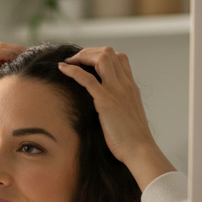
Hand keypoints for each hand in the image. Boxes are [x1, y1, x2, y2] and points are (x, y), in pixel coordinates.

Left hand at [57, 47, 174, 190]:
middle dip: (89, 52)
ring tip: (69, 61)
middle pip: (109, 53)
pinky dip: (73, 70)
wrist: (139, 150)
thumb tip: (108, 107)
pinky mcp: (105, 101)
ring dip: (82, 56)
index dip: (103, 55)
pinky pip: (87, 79)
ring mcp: (116, 91)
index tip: (88, 62)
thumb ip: (120, 105)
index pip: (121, 58)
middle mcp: (125, 85)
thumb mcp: (128, 115)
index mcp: (131, 87)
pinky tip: (62, 68)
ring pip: (101, 58)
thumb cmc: (132, 139)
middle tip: (75, 60)